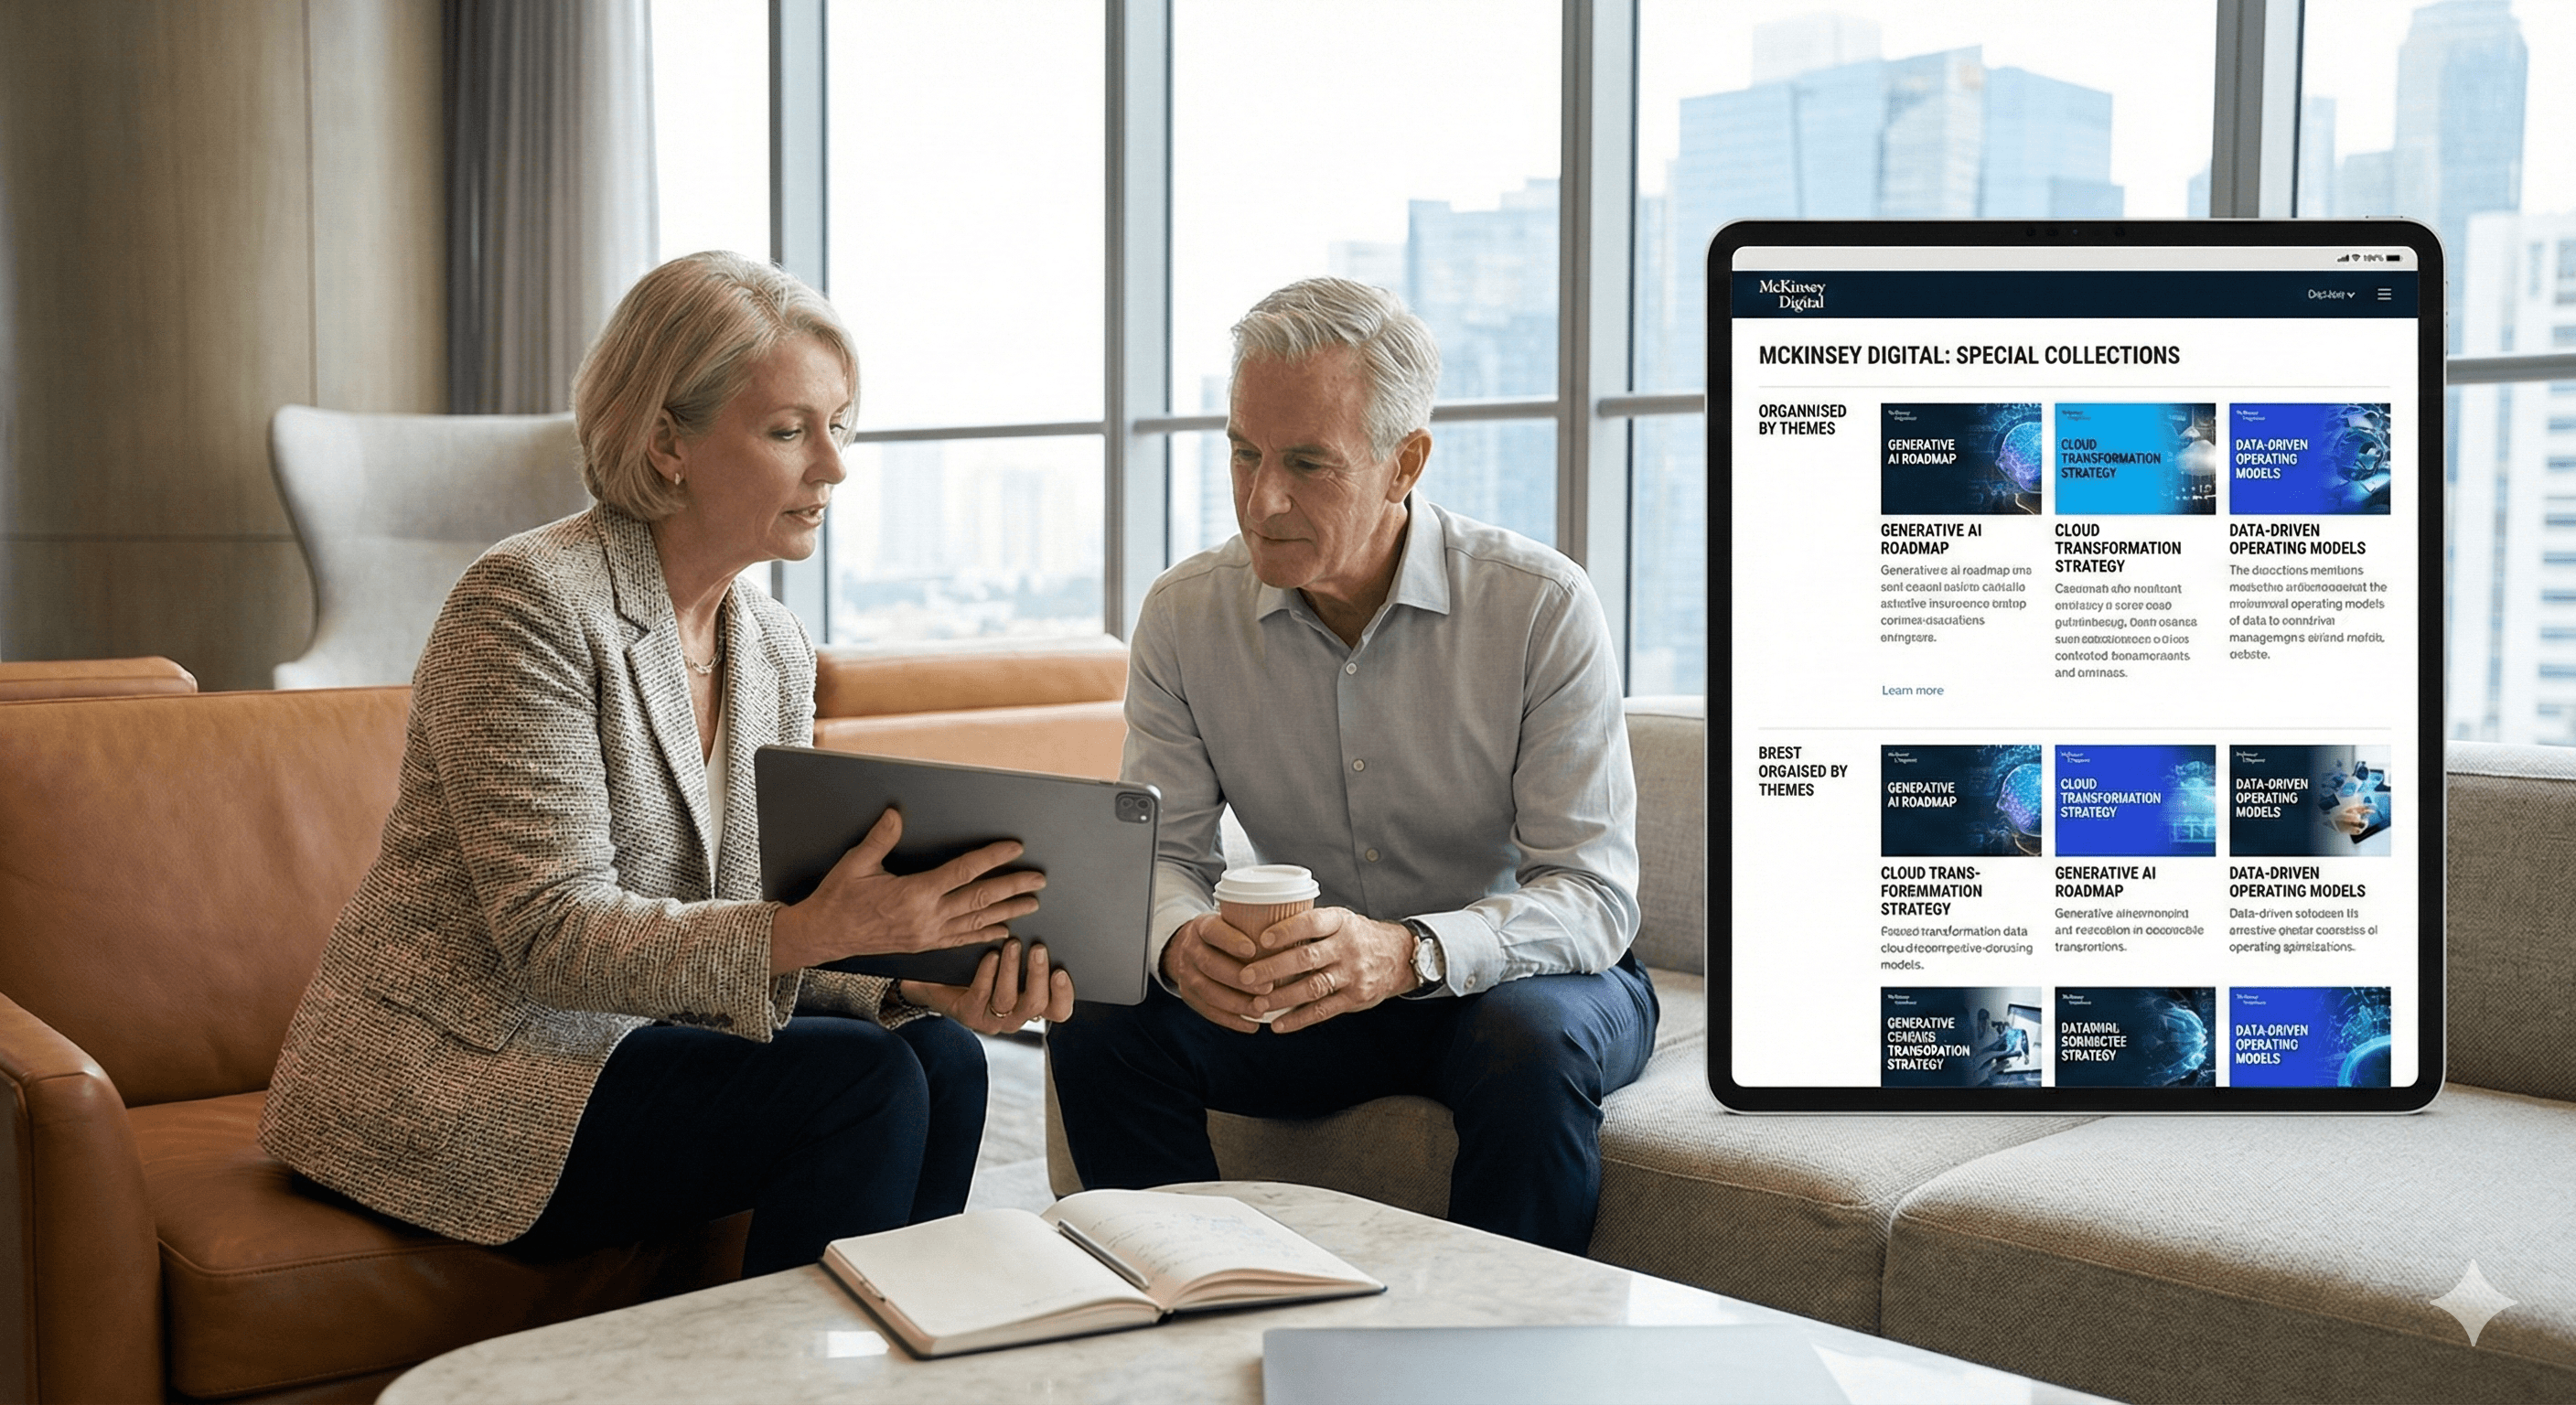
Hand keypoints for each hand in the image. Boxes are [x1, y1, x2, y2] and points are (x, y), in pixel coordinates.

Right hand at [769, 808, 1045, 973]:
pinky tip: (1004, 932)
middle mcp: (927, 917)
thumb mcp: (855, 864)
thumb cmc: (839, 898)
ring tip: (1032, 903)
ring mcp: (928, 934)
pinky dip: (985, 935)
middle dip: (1012, 887)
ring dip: (1007, 911)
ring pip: (977, 922)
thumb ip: (880, 839)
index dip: (992, 858)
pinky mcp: (925, 946)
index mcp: (914, 894)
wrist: (825, 935)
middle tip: (1039, 879)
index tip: (1014, 848)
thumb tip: (895, 814)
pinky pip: (962, 940)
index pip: (963, 872)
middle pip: (979, 899)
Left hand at [899, 939, 1075, 1034]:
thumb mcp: (1014, 958)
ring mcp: (993, 1019)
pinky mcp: (969, 1015)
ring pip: (1007, 1000)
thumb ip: (1033, 951)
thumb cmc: (985, 964)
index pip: (1058, 1010)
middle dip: (1037, 974)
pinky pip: (981, 995)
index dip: (1064, 994)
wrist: (944, 979)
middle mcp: (1017, 1015)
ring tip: (1011, 944)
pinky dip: (988, 973)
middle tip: (1037, 949)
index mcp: (1034, 1004)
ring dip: (1011, 970)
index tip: (1060, 971)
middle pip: (1036, 1004)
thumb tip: (1050, 921)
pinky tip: (990, 955)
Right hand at [1159, 912, 1271, 1033]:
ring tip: (1261, 1009)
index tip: (1253, 950)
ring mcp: (1186, 974)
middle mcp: (1190, 950)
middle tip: (1267, 988)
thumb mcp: (1232, 922)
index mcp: (1202, 927)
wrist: (1189, 948)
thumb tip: (1293, 936)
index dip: (1231, 941)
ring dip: (1237, 1003)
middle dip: (1239, 979)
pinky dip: (1231, 1020)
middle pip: (1210, 965)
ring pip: (1208, 991)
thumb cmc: (1225, 935)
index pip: (1213, 931)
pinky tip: (1252, 1025)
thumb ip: (1253, 927)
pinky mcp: (1189, 996)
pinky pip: (1208, 1011)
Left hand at [1236, 907, 1416, 1033]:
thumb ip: (1310, 925)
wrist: (1399, 956)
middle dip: (1273, 968)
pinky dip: (1299, 1019)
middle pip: (1307, 958)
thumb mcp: (1340, 920)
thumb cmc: (1357, 936)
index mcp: (1341, 922)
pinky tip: (1278, 1025)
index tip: (1261, 939)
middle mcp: (1348, 947)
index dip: (1286, 930)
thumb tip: (1261, 926)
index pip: (1312, 923)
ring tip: (1257, 1005)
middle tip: (1246, 977)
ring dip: (1282, 998)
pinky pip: (1323, 1010)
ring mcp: (1353, 974)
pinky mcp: (1355, 998)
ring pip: (1313, 987)